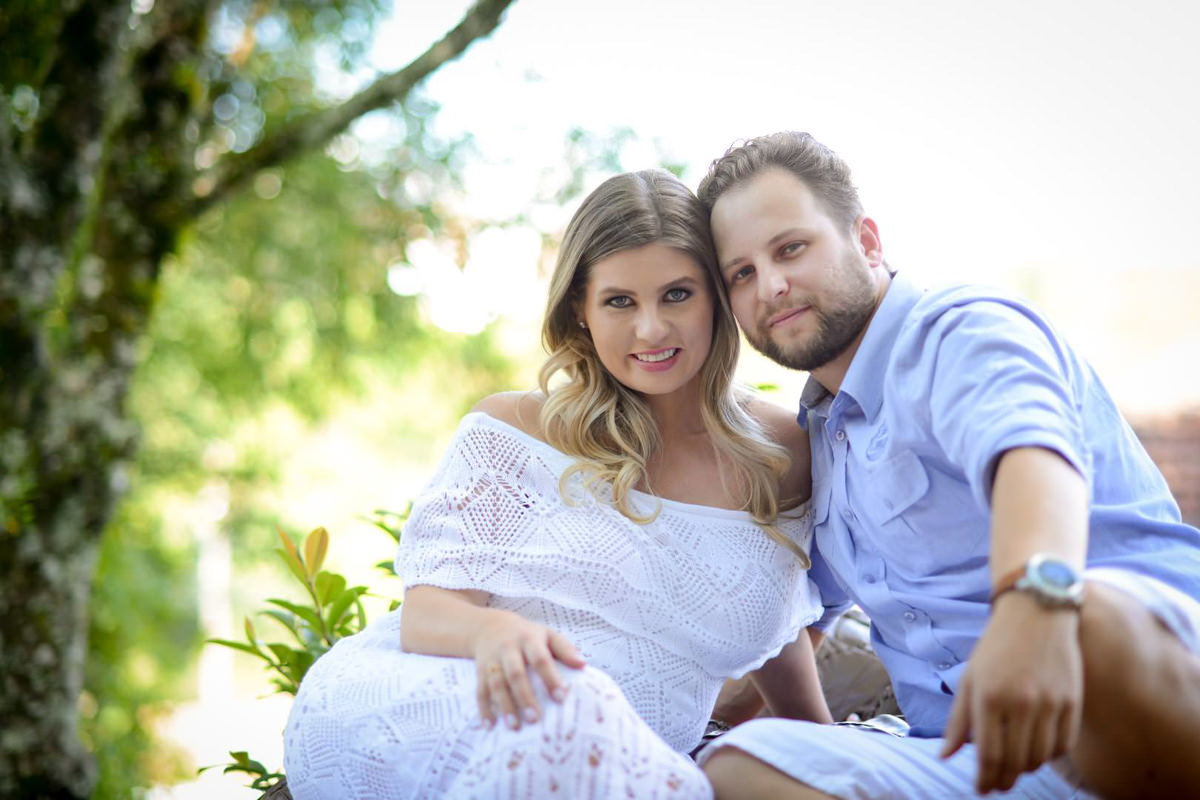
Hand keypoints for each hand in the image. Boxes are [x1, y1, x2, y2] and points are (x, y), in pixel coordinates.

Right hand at [473, 610, 585, 730]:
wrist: (489, 626)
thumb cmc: (526, 635)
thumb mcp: (547, 634)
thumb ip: (565, 648)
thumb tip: (583, 665)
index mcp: (529, 639)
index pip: (540, 659)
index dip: (550, 678)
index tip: (562, 697)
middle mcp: (508, 649)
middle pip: (515, 673)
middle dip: (524, 697)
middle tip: (535, 719)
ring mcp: (492, 660)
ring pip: (496, 683)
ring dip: (504, 706)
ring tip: (514, 726)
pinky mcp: (479, 671)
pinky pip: (480, 690)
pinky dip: (484, 709)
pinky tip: (490, 726)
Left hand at [941, 592, 1081, 792]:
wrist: (1036, 614)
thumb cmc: (996, 647)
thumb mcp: (969, 679)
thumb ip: (958, 720)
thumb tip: (945, 756)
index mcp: (989, 696)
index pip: (989, 755)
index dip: (985, 779)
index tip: (981, 789)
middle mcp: (1021, 702)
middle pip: (1015, 762)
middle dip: (1004, 780)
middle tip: (997, 786)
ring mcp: (1050, 703)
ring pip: (1040, 758)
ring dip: (1026, 769)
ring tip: (1016, 768)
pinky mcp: (1073, 701)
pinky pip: (1063, 744)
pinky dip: (1049, 756)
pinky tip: (1038, 752)